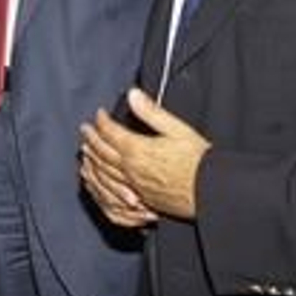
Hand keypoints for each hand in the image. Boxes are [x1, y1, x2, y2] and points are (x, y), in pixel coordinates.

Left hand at [79, 88, 210, 221]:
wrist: (211, 193)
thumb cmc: (199, 162)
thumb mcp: (177, 129)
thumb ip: (152, 112)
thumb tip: (133, 94)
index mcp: (138, 150)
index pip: (110, 132)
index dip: (102, 121)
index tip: (99, 113)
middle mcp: (131, 170)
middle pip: (102, 152)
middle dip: (91, 139)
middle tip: (85, 130)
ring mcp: (134, 187)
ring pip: (104, 172)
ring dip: (92, 160)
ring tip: (86, 152)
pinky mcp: (140, 201)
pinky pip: (111, 191)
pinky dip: (100, 182)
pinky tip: (99, 180)